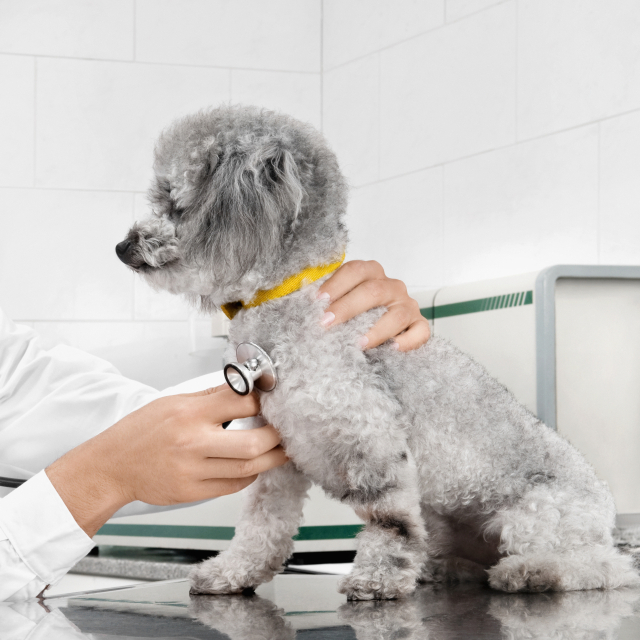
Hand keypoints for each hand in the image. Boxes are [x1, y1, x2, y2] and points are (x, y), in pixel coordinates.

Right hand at [46, 385, 286, 536]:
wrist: (111, 466)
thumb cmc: (140, 431)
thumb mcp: (174, 402)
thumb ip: (212, 397)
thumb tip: (245, 389)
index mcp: (190, 413)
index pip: (243, 403)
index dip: (265, 402)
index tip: (273, 402)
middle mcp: (193, 443)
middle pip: (254, 443)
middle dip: (278, 437)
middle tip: (286, 431)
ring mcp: (193, 472)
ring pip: (249, 469)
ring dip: (272, 458)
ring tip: (281, 449)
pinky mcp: (192, 493)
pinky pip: (233, 486)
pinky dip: (249, 475)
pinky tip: (253, 465)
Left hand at [317, 260, 429, 350]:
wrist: (377, 328)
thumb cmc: (352, 313)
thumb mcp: (335, 300)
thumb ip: (320, 298)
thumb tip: (294, 300)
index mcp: (371, 273)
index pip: (354, 271)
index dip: (335, 284)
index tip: (317, 301)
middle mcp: (391, 286)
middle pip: (373, 291)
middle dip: (347, 308)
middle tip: (326, 323)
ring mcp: (407, 305)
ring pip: (396, 314)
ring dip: (376, 329)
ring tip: (358, 342)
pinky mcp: (419, 325)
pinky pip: (420, 332)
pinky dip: (407, 341)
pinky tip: (392, 348)